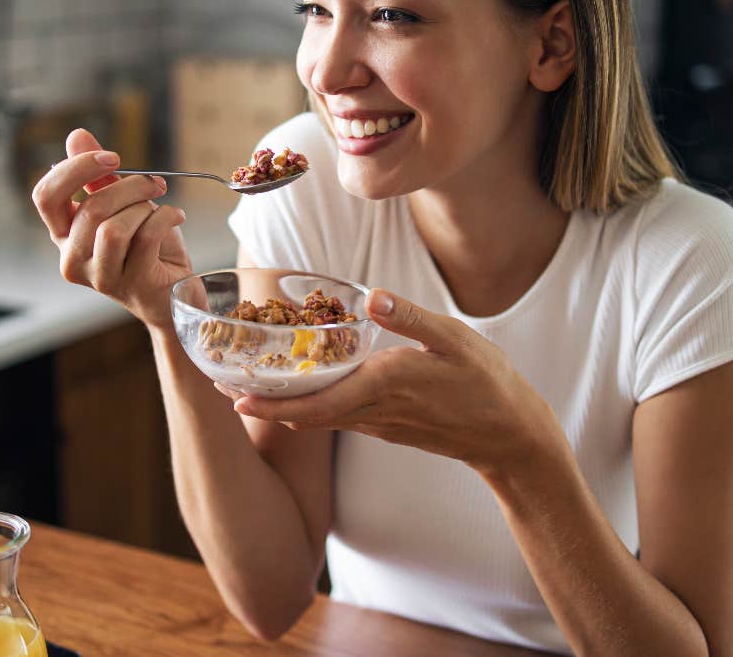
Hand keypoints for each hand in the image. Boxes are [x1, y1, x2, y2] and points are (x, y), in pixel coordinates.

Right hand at [32, 128, 190, 329]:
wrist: (175, 293)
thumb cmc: (148, 250)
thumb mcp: (124, 207)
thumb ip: (98, 176)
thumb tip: (77, 136)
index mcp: (64, 235)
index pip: (46, 196)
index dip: (76, 168)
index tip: (111, 157)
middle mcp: (74, 259)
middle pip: (90, 208)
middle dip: (129, 186)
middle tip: (154, 184)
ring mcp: (101, 277)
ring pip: (113, 227)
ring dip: (145, 207)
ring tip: (161, 208)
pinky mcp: (133, 284)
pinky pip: (145, 238)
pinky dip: (166, 218)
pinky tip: (177, 217)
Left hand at [217, 288, 555, 473]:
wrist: (508, 436)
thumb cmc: (485, 384)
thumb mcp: (454, 341)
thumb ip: (410, 318)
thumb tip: (371, 296)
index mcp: (385, 386)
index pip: (316, 401)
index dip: (272, 403)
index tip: (233, 398)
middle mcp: (374, 411)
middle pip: (306, 414)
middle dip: (264, 405)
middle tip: (223, 390)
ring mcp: (380, 424)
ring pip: (320, 418)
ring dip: (283, 406)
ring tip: (252, 386)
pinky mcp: (388, 426)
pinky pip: (339, 418)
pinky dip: (311, 406)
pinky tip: (305, 388)